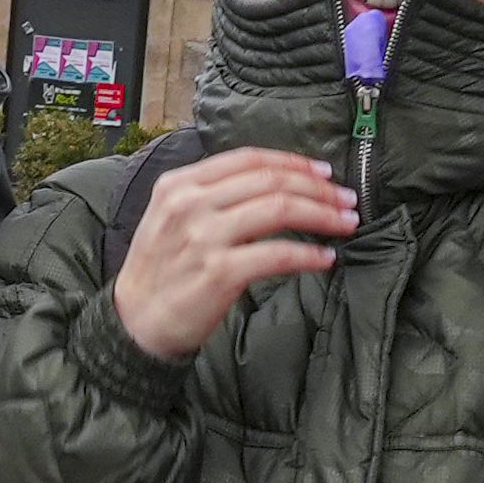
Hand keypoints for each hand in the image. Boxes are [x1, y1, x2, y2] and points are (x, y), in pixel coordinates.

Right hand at [106, 147, 357, 361]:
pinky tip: (325, 258)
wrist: (136, 323)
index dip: (294, 162)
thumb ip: (210, 196)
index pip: (249, 159)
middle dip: (318, 188)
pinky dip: (309, 255)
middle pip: (270, 180)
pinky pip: (278, 254)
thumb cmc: (161, 272)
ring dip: (322, 214)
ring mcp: (204, 236)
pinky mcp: (219, 272)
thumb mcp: (171, 217)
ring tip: (346, 222)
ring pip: (280, 209)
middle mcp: (190, 203)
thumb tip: (271, 185)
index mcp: (180, 184)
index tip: (325, 173)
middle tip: (347, 199)